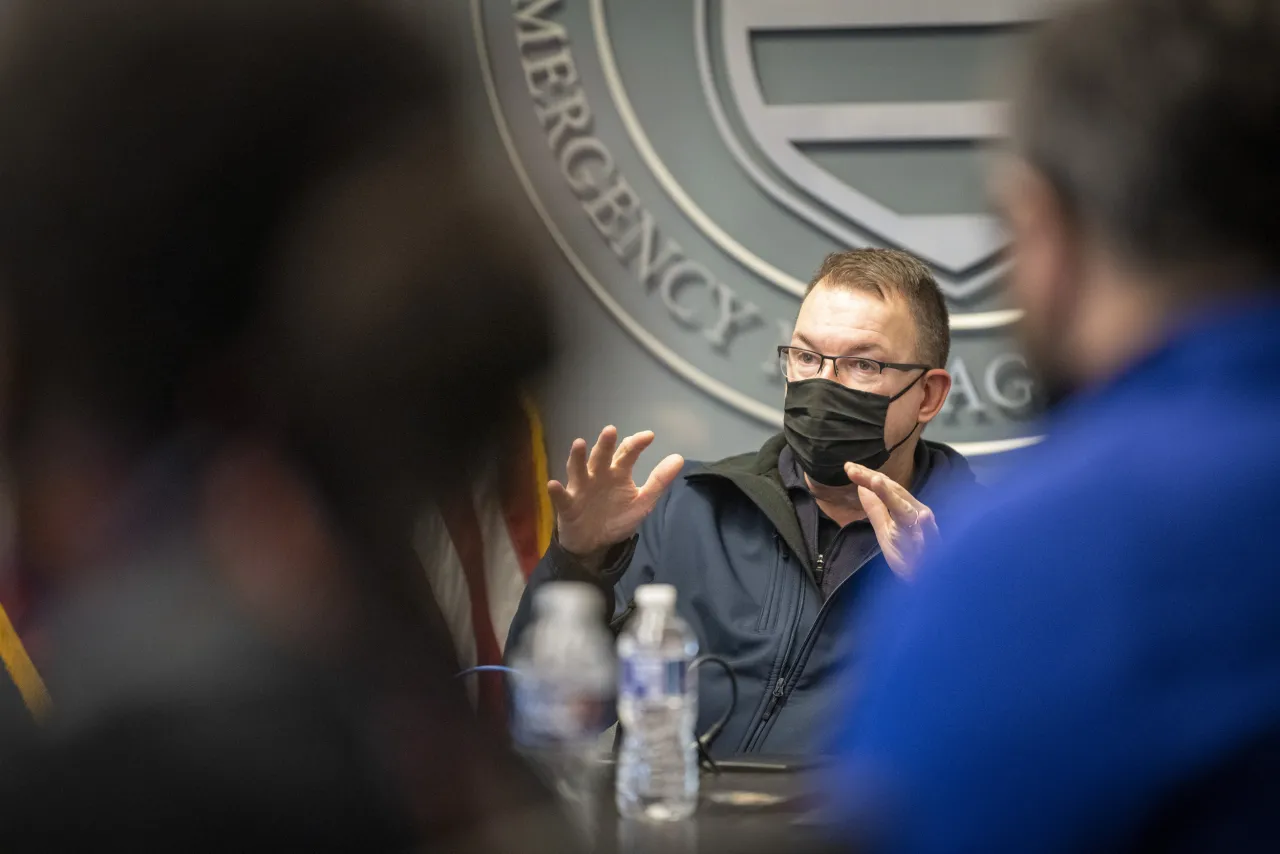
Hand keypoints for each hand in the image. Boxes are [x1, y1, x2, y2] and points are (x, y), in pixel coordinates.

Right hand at [548, 426, 683, 563]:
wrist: (595, 544)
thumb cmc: (617, 518)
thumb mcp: (642, 502)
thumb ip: (659, 481)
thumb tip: (678, 457)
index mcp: (617, 473)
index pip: (627, 453)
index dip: (636, 444)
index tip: (649, 437)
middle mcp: (598, 475)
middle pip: (601, 456)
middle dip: (605, 444)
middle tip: (611, 431)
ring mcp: (581, 488)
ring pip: (578, 469)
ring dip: (578, 457)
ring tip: (579, 444)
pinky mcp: (567, 505)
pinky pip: (561, 497)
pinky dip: (556, 491)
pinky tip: (553, 485)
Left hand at [844, 462, 938, 579]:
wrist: (929, 581)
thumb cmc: (908, 555)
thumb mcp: (886, 530)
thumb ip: (876, 509)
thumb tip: (862, 487)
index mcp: (907, 508)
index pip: (886, 487)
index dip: (867, 476)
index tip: (849, 468)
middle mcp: (917, 512)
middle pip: (893, 491)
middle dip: (872, 479)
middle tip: (851, 468)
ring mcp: (924, 528)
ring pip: (907, 508)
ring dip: (891, 494)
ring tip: (874, 480)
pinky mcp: (931, 545)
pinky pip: (927, 533)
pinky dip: (923, 524)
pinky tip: (914, 513)